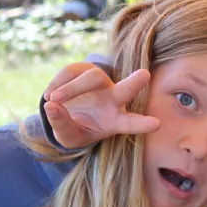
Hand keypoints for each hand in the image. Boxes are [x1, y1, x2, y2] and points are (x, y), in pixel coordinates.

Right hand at [43, 63, 159, 149]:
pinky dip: (58, 83)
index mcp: (115, 121)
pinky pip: (72, 71)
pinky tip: (50, 95)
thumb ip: (62, 125)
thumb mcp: (68, 136)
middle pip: (125, 90)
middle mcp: (114, 100)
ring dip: (72, 88)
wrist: (64, 113)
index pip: (131, 123)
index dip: (142, 124)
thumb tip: (51, 107)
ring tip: (54, 99)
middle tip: (144, 75)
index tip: (157, 124)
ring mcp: (102, 83)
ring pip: (93, 78)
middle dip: (134, 83)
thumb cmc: (74, 129)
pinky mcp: (86, 69)